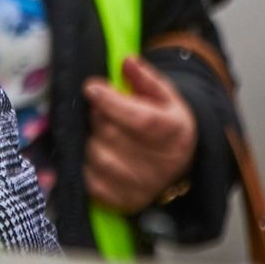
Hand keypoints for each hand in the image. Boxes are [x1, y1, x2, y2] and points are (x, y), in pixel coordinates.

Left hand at [82, 55, 196, 214]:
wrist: (180, 164)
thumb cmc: (167, 124)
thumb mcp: (165, 96)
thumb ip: (146, 78)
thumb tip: (126, 62)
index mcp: (174, 132)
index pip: (140, 119)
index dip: (111, 103)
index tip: (91, 87)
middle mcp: (160, 163)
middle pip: (111, 135)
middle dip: (97, 116)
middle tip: (98, 108)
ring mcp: (141, 185)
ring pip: (96, 156)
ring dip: (90, 138)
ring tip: (99, 131)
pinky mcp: (123, 201)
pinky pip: (89, 179)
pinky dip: (84, 162)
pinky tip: (94, 151)